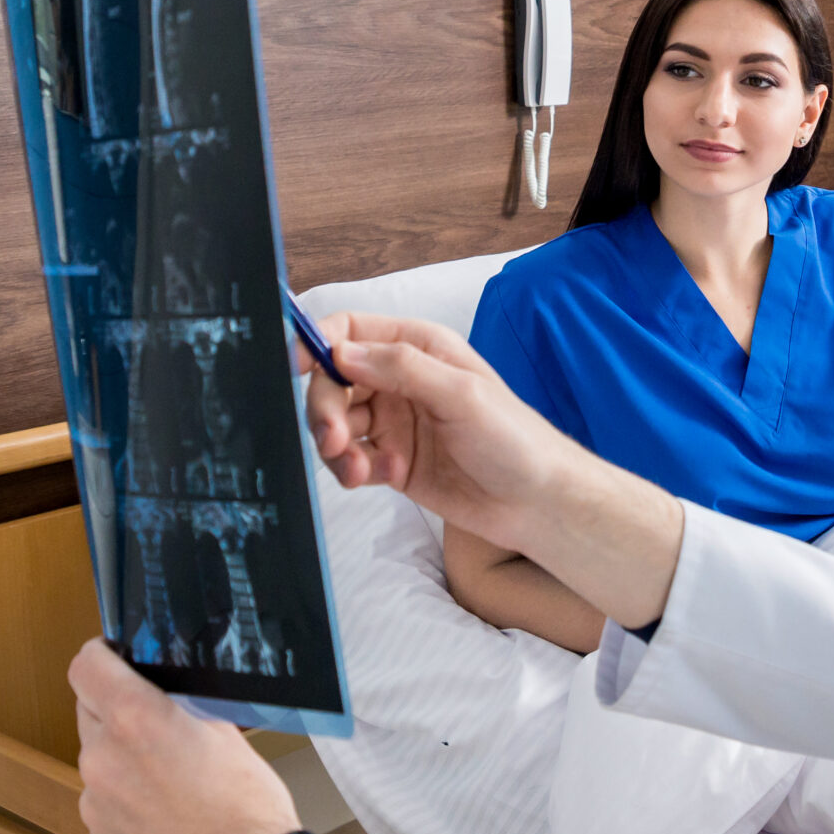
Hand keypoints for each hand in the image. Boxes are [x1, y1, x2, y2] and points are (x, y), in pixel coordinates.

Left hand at [70, 639, 298, 833]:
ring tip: (172, 785)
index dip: (101, 657)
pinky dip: (127, 806)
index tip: (115, 660)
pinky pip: (105, 807)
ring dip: (124, 764)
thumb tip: (169, 693)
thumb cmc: (248, 812)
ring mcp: (96, 803)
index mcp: (136, 719)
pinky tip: (166, 819)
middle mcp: (103, 758)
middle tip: (161, 730)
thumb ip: (184, 707)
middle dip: (119, 715)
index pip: (86, 666)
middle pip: (90, 714)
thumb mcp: (227, 735)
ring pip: (99, 764)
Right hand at [299, 312, 596, 557]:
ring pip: (337, 424)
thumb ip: (401, 368)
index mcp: (420, 348)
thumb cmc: (514, 439)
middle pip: (334, 381)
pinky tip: (387, 476)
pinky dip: (355, 469)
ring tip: (358, 470)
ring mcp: (395, 423)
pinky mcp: (391, 462)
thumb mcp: (461, 393)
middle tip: (334, 439)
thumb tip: (343, 351)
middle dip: (325, 408)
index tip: (296, 365)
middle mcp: (401, 381)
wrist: (537, 503)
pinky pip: (351, 460)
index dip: (317, 342)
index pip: (351, 330)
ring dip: (337, 446)